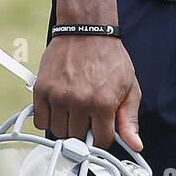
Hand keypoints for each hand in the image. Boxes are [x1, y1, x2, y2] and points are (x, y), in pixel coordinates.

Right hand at [33, 35, 142, 151]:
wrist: (87, 31)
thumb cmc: (109, 57)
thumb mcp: (129, 87)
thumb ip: (130, 118)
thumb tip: (135, 144)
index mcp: (103, 103)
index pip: (100, 141)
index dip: (102, 137)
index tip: (101, 130)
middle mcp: (80, 102)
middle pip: (77, 139)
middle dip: (84, 131)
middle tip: (87, 116)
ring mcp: (59, 96)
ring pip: (58, 131)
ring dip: (66, 125)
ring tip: (74, 109)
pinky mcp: (42, 90)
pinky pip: (40, 120)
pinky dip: (48, 117)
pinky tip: (59, 106)